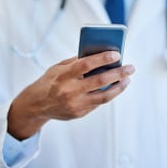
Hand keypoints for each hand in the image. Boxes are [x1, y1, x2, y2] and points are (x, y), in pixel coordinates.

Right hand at [7, 51, 134, 139]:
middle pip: (100, 81)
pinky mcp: (79, 113)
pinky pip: (98, 102)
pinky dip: (109, 94)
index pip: (86, 65)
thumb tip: (100, 55)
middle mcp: (70, 91)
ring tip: (128, 79)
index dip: (103, 58)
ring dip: (119, 87)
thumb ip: (77, 62)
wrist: (35, 105)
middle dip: (119, 73)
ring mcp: (75, 104)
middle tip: (131, 68)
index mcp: (63, 76)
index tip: (117, 54)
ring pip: (104, 96)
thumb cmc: (50, 81)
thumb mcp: (59, 68)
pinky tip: (116, 87)